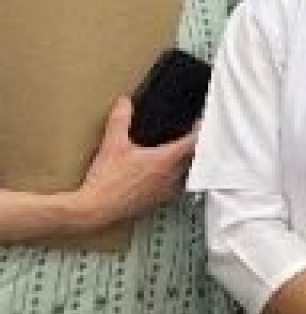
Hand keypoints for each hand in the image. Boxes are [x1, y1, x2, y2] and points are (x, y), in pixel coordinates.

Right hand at [72, 99, 195, 227]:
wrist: (95, 210)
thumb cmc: (106, 181)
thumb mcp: (112, 145)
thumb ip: (120, 120)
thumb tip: (124, 103)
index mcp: (165, 160)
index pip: (194, 142)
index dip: (201, 131)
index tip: (202, 123)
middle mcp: (171, 176)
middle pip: (195, 158)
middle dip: (197, 146)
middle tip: (195, 136)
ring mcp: (165, 191)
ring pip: (187, 174)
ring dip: (188, 164)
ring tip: (185, 154)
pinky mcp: (157, 201)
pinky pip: (175, 187)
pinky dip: (177, 178)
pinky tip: (166, 175)